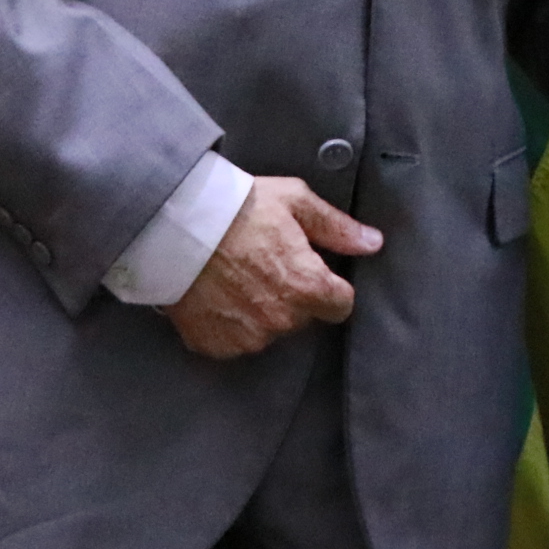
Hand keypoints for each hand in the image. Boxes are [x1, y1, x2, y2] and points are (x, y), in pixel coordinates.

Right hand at [163, 177, 383, 359]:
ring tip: (239, 277)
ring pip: (269, 330)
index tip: (314, 270)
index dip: (331, 287)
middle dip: (294, 296)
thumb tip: (374, 243)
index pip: (341, 305)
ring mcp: (245, 337)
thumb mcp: (295, 202)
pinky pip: (235, 340)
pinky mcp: (214, 345)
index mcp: (307, 287)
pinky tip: (218, 295)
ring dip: (262, 311)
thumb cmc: (240, 207)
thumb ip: (338, 228)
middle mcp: (281, 320)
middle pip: (303, 317)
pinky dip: (231, 323)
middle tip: (268, 264)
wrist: (175, 225)